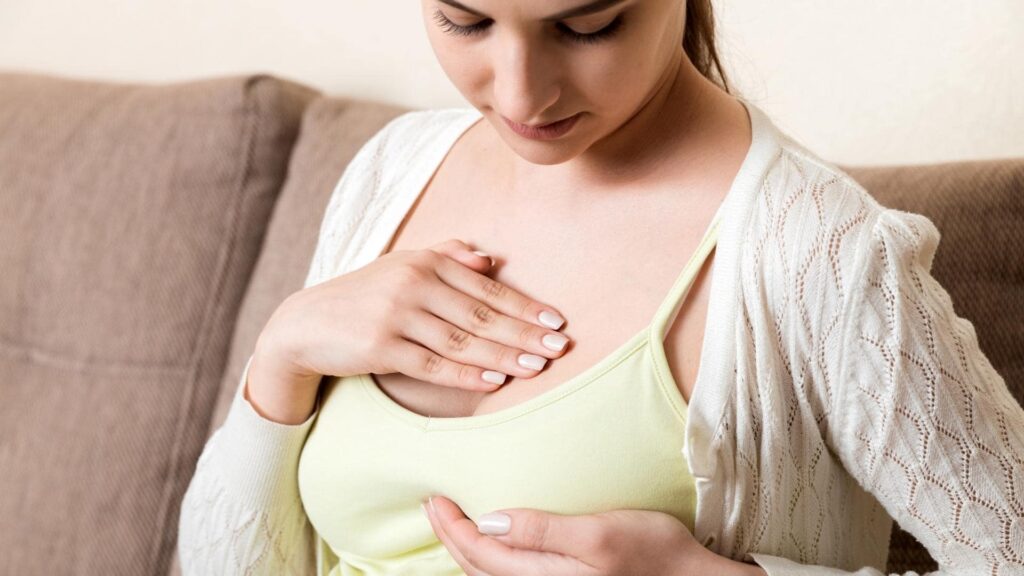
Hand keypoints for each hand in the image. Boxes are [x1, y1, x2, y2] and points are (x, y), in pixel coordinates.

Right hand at [254, 238, 572, 397]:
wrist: (306, 324)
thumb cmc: (364, 296)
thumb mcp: (402, 266)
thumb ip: (447, 257)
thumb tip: (490, 259)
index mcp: (425, 263)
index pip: (487, 287)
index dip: (525, 306)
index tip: (556, 322)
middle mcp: (414, 284)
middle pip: (481, 314)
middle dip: (524, 333)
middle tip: (559, 348)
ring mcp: (396, 316)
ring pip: (462, 340)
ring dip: (503, 356)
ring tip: (536, 368)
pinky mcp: (380, 347)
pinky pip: (432, 365)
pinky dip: (466, 375)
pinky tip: (494, 382)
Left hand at [421, 495, 764, 575]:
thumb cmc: (653, 552)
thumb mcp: (597, 532)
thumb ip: (539, 530)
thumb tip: (487, 522)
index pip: (477, 553)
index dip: (450, 526)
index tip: (433, 498)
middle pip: (477, 568)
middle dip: (450, 537)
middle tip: (432, 505)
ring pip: (490, 575)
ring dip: (465, 550)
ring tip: (451, 524)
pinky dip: (488, 560)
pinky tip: (492, 546)